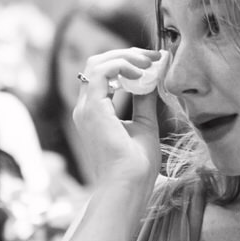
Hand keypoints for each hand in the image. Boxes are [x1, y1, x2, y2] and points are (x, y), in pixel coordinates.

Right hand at [72, 48, 164, 189]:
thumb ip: (144, 101)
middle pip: (98, 64)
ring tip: (149, 63)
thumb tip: (152, 79)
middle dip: (127, 55)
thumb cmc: (137, 165)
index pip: (103, 74)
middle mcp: (86, 108)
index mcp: (95, 112)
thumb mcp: (145, 124)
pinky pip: (102, 72)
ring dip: (126, 57)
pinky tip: (141, 73)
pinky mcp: (92, 109)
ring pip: (97, 63)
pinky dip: (122, 65)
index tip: (152, 63)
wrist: (130, 185)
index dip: (126, 62)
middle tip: (153, 57)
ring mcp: (86, 108)